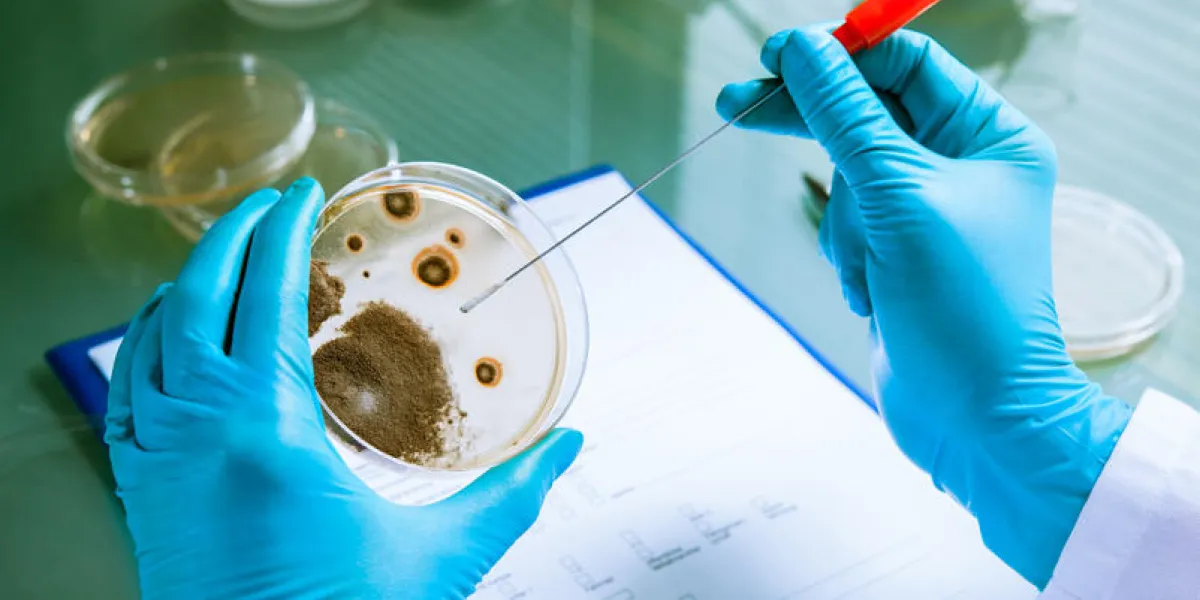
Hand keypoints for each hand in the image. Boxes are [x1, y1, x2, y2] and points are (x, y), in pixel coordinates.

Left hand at [106, 178, 581, 598]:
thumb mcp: (436, 561)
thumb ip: (509, 496)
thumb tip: (566, 449)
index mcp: (265, 429)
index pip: (264, 292)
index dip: (283, 230)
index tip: (303, 196)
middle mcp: (195, 430)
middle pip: (195, 293)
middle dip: (234, 234)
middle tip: (271, 205)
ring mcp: (156, 460)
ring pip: (151, 334)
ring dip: (188, 281)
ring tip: (229, 259)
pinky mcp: (139, 492)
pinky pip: (126, 388)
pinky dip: (147, 340)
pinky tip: (170, 337)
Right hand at [717, 28, 1130, 586]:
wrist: (976, 418)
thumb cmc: (965, 308)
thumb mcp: (897, 195)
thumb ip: (843, 115)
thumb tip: (802, 49)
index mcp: (991, 135)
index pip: (905, 62)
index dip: (840, 54)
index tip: (776, 57)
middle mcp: (963, 166)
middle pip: (864, 113)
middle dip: (808, 120)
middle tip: (734, 105)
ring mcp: (926, 213)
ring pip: (845, 177)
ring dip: (843, 223)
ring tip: (872, 267)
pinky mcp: (896, 254)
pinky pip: (845, 228)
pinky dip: (846, 258)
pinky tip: (872, 294)